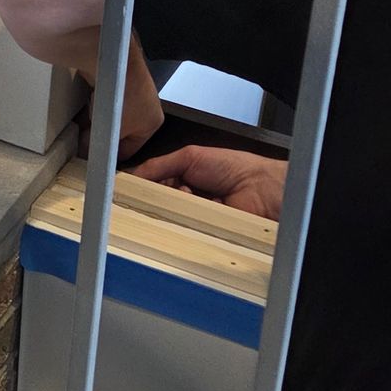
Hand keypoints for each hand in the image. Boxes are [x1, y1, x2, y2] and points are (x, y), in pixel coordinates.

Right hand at [131, 145, 287, 220]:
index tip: (130, 188)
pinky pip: (182, 231)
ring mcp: (192, 217)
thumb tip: (131, 175)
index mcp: (181, 178)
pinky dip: (184, 221)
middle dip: (155, 196)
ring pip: (166, 218)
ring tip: (187, 194)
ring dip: (172, 206)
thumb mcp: (190, 156)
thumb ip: (158, 165)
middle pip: (156, 203)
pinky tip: (194, 210)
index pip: (151, 186)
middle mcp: (184, 199)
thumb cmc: (233, 167)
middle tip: (160, 189)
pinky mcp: (200, 233)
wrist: (260, 188)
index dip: (141, 187)